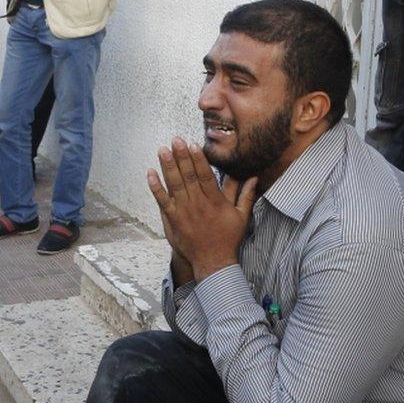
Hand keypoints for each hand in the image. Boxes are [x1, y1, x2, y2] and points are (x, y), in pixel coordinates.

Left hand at [147, 136, 256, 281]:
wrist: (213, 262)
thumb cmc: (228, 239)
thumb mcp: (242, 216)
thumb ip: (245, 194)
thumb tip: (252, 176)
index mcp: (215, 202)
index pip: (205, 176)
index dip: (198, 160)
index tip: (192, 145)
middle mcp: (199, 205)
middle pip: (188, 177)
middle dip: (181, 157)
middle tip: (175, 140)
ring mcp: (184, 212)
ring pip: (174, 185)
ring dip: (168, 167)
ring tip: (162, 150)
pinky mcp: (173, 220)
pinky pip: (163, 201)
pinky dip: (156, 188)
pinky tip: (150, 173)